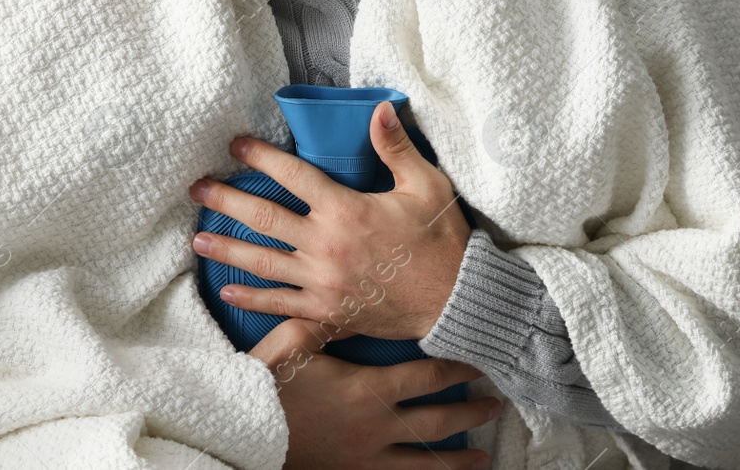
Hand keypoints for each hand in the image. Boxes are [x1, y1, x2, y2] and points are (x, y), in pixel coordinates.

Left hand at [190, 100, 471, 342]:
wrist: (456, 300)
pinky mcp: (326, 312)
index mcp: (346, 210)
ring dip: (227, 249)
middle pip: (264, 218)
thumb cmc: (441, 241)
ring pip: (263, 262)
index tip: (236, 145)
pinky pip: (280, 305)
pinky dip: (252, 299)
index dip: (261, 156)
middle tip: (197, 189)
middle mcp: (326, 246)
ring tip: (198, 239)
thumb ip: (396, 147)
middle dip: (226, 200)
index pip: (293, 176)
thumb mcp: (426, 186)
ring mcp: (322, 282)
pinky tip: (228, 291)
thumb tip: (380, 108)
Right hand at [251, 317, 497, 469]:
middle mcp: (376, 426)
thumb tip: (351, 287)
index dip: (457, 369)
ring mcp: (366, 457)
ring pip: (424, 460)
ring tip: (483, 453)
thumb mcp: (295, 338)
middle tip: (496, 404)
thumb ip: (327, 315)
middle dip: (470, 411)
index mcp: (368, 389)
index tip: (478, 362)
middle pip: (437, 420)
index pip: (427, 377)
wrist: (243, 432)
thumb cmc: (268, 382)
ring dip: (458, 457)